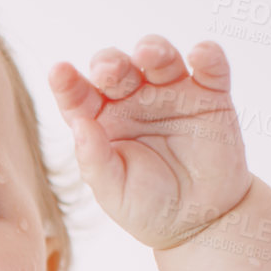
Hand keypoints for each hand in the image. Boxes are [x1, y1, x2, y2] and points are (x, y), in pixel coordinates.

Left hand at [49, 35, 252, 249]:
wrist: (199, 221)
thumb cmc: (147, 205)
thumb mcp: (113, 190)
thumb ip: (95, 159)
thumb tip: (79, 125)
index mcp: (101, 120)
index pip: (79, 96)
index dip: (68, 83)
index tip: (59, 71)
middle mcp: (133, 100)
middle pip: (118, 69)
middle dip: (111, 63)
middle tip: (109, 71)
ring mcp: (172, 94)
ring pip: (160, 59)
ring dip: (154, 49)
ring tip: (148, 53)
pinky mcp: (210, 97)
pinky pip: (211, 70)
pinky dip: (208, 57)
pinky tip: (201, 54)